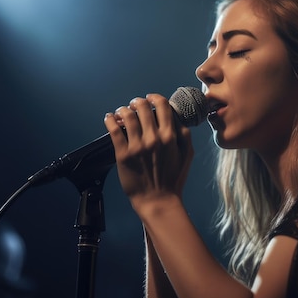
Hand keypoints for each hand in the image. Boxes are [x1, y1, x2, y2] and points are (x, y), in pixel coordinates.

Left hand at [104, 93, 193, 207]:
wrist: (157, 200)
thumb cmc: (173, 179)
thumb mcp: (187, 155)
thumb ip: (184, 135)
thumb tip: (177, 118)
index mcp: (170, 136)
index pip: (162, 106)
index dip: (155, 97)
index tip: (150, 98)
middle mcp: (153, 138)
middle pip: (143, 107)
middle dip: (138, 102)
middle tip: (134, 105)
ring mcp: (137, 146)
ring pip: (127, 116)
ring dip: (123, 110)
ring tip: (122, 112)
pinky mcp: (123, 154)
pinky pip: (114, 130)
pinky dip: (110, 120)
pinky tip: (109, 118)